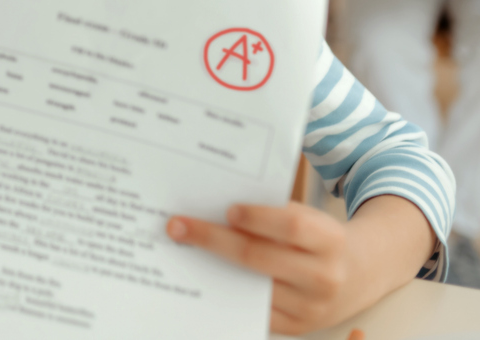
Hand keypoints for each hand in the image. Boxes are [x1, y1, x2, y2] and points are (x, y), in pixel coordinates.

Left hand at [167, 203, 358, 334]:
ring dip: (212, 267)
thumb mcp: (311, 219)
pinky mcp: (298, 328)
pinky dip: (226, 292)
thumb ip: (274, 213)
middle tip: (178, 226)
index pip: (292, 226)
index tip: (227, 209)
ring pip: (251, 286)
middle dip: (213, 239)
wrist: (360, 275)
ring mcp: (311, 308)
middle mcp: (324, 277)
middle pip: (259, 257)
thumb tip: (215, 209)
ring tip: (183, 249)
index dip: (258, 217)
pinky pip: (255, 310)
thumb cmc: (321, 239)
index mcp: (331, 240)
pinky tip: (203, 276)